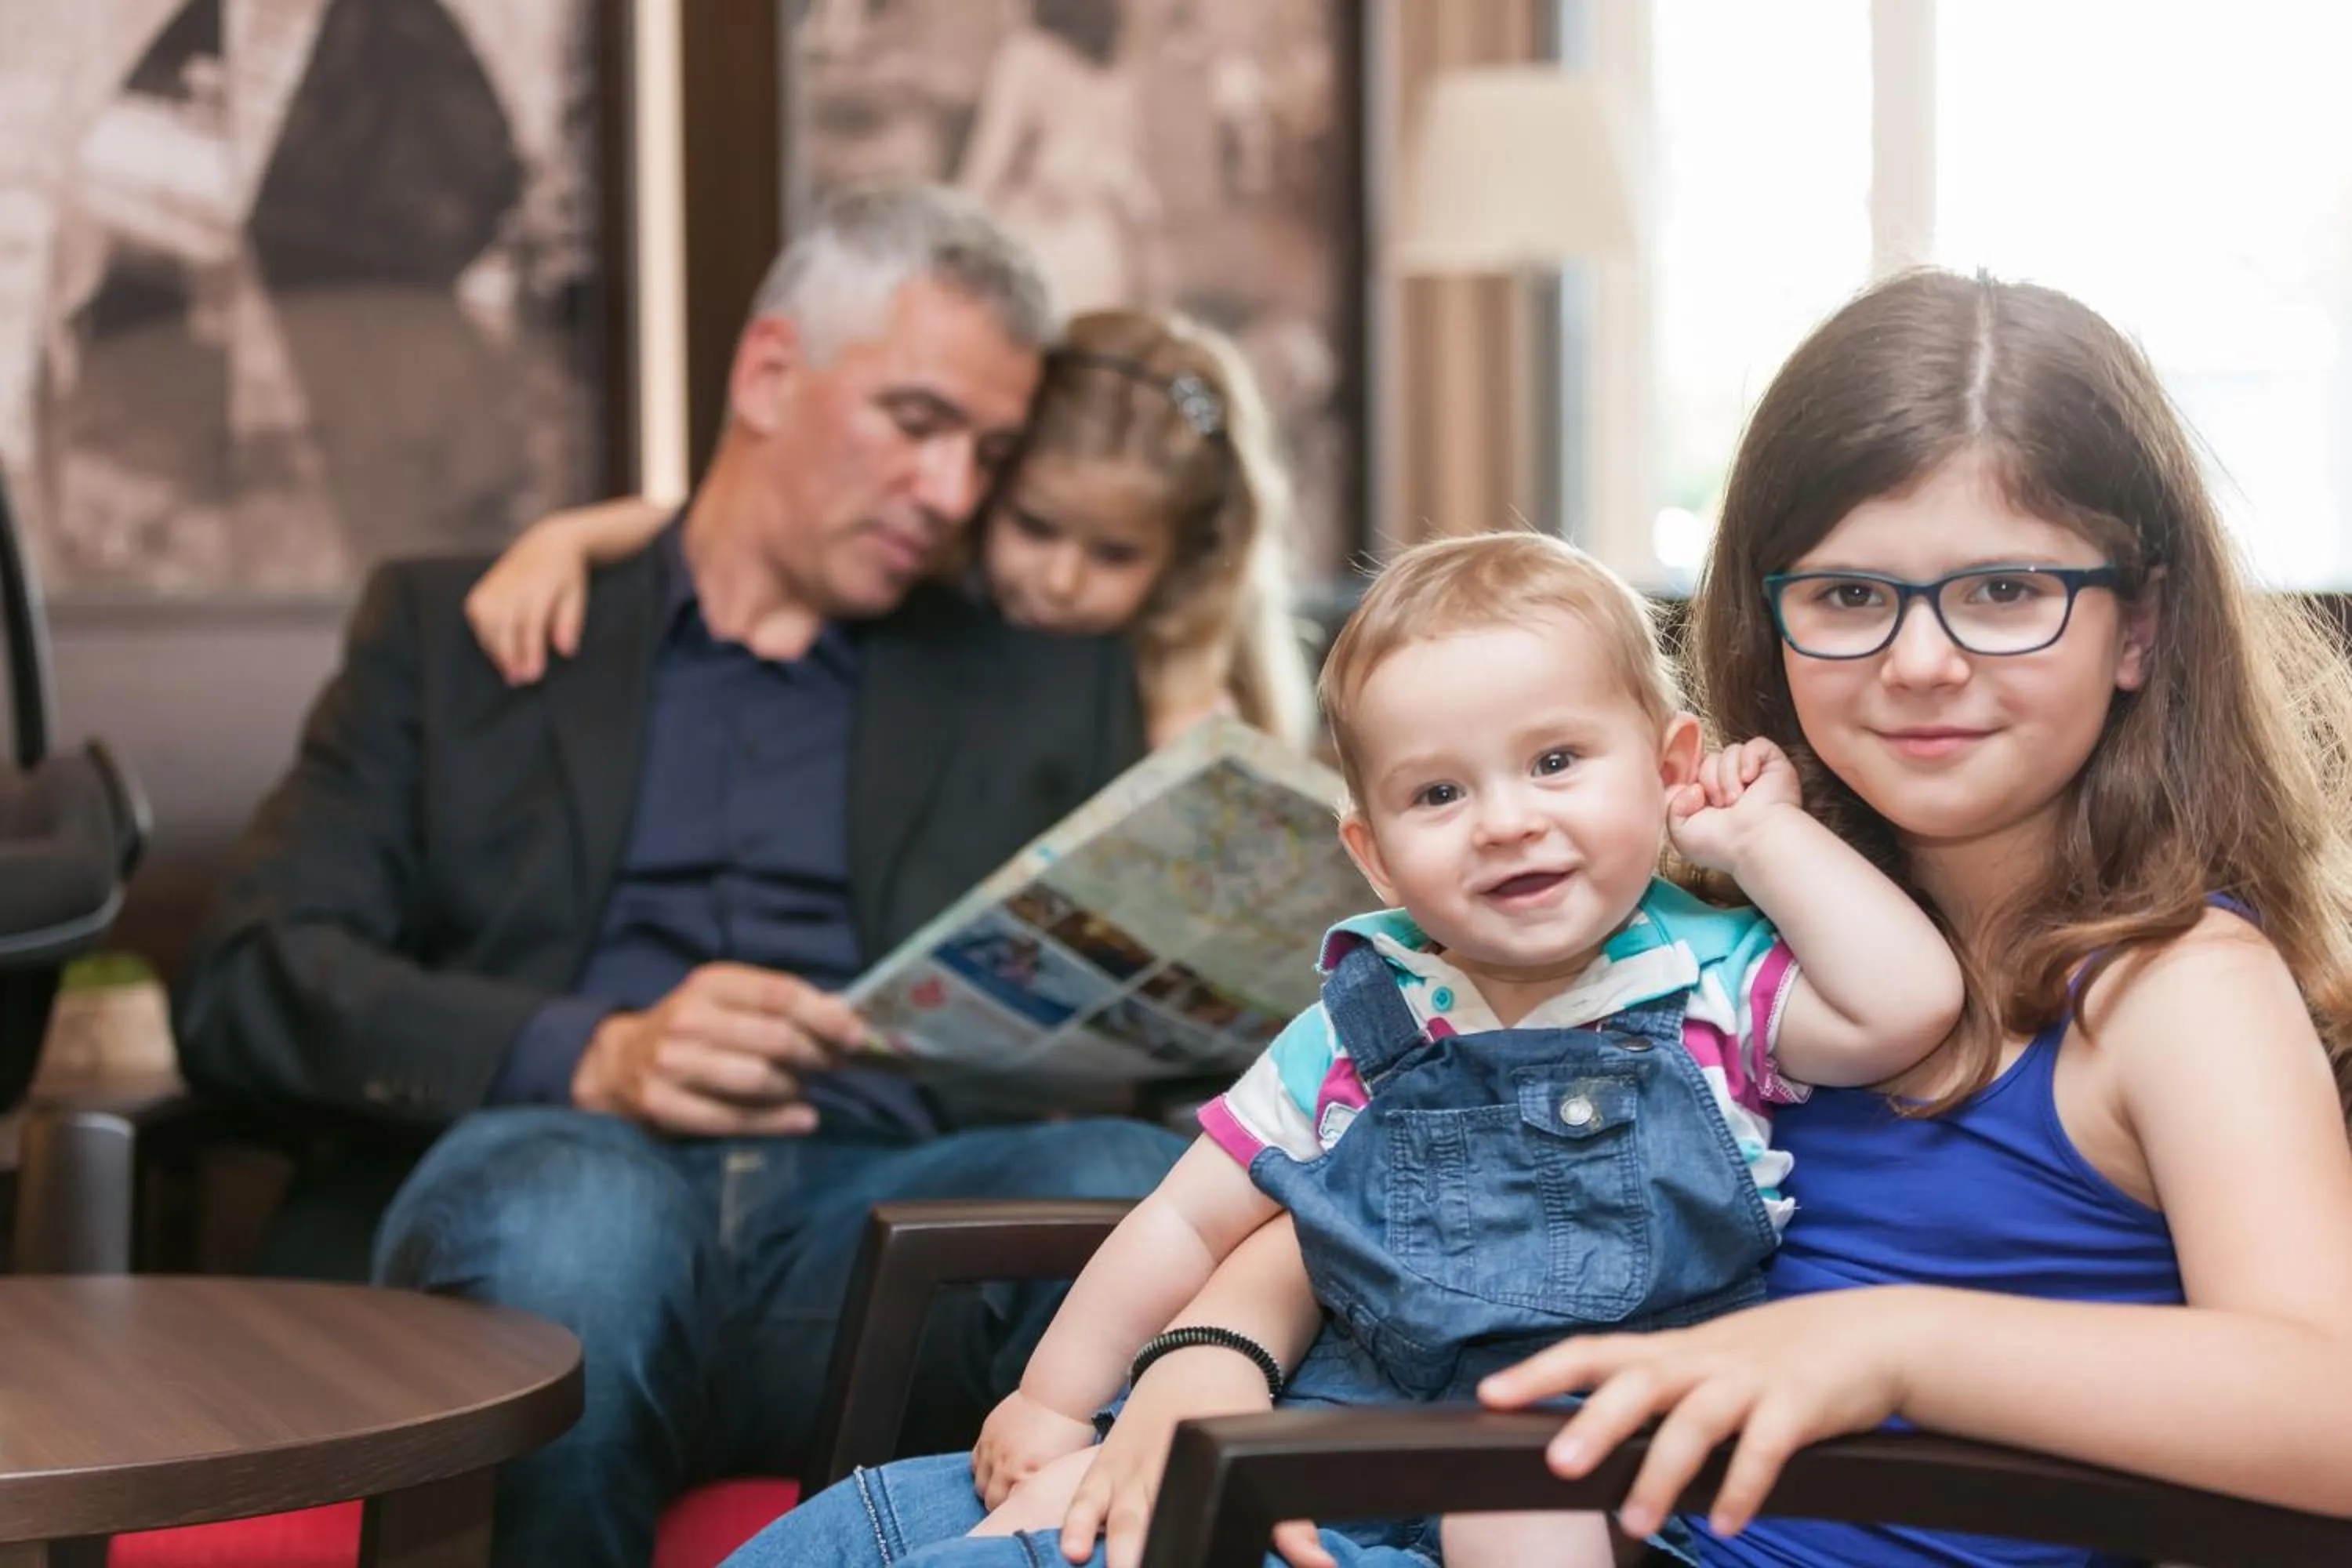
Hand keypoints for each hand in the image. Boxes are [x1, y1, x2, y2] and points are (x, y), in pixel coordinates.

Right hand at [465, 527, 591, 684]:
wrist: (546, 544)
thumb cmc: (566, 576)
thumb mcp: (576, 596)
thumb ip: (570, 623)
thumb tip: (566, 652)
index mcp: (539, 586)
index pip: (531, 623)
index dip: (530, 651)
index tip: (533, 675)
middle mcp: (511, 586)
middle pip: (504, 627)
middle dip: (510, 656)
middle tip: (519, 682)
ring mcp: (492, 588)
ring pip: (487, 626)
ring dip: (496, 653)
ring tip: (510, 675)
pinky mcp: (480, 592)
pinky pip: (477, 622)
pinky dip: (486, 641)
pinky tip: (498, 657)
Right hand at [570, 962, 866, 1135]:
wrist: (619, 1062)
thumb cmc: (693, 1029)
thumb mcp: (729, 1001)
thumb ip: (782, 1004)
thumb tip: (845, 1013)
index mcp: (711, 983)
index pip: (780, 993)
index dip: (826, 1015)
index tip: (858, 1035)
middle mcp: (689, 1018)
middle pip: (775, 1039)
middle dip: (817, 1055)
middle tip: (838, 1065)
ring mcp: (672, 1063)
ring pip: (758, 1079)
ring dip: (796, 1088)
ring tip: (805, 1089)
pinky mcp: (664, 1105)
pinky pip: (734, 1119)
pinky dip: (777, 1121)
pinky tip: (803, 1119)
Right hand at [974, 1389, 1096, 1511]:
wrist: (1059, 1395)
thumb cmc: (1070, 1431)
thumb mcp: (1063, 1467)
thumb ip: (1044, 1487)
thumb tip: (1039, 1502)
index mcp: (1024, 1476)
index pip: (1008, 1510)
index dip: (1015, 1514)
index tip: (1022, 1513)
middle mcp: (1004, 1465)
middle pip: (989, 1500)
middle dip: (999, 1505)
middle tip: (1013, 1504)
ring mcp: (992, 1448)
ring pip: (979, 1482)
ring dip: (989, 1487)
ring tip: (1004, 1486)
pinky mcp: (987, 1433)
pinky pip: (975, 1460)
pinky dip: (983, 1468)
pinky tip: (996, 1467)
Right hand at [1058, 1345, 1317, 1567]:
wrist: (1198, 1357)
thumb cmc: (1233, 1413)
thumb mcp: (1260, 1461)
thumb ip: (1289, 1523)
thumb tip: (1318, 1566)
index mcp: (1195, 1473)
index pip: (1190, 1525)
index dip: (1185, 1553)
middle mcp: (1154, 1473)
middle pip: (1142, 1523)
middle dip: (1137, 1558)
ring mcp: (1124, 1469)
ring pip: (1106, 1510)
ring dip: (1095, 1539)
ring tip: (1080, 1561)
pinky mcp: (1104, 1466)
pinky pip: (1084, 1496)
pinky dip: (1076, 1520)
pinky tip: (1071, 1549)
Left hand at [1476, 1289, 1921, 1540]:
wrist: (1873, 1334)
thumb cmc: (1778, 1359)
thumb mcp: (1708, 1366)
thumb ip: (1659, 1395)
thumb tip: (1593, 1439)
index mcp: (1673, 1352)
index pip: (1593, 1352)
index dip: (1540, 1372)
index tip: (1490, 1396)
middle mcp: (1702, 1360)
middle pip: (1637, 1384)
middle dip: (1594, 1424)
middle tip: (1557, 1467)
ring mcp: (1751, 1380)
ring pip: (1695, 1422)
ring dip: (1664, 1475)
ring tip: (1638, 1525)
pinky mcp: (1801, 1404)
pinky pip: (1766, 1447)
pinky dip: (1744, 1486)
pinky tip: (1728, 1526)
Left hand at [1666, 738, 1805, 874]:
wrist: (1753, 841)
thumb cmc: (1721, 843)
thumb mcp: (1680, 830)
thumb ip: (1670, 805)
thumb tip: (1689, 786)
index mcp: (1711, 798)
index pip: (1694, 771)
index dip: (1692, 780)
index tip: (1697, 798)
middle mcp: (1733, 784)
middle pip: (1708, 759)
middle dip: (1709, 780)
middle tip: (1722, 805)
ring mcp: (1754, 773)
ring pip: (1729, 751)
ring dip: (1728, 777)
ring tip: (1737, 800)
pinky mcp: (1773, 764)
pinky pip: (1756, 744)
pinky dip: (1749, 760)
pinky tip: (1750, 779)